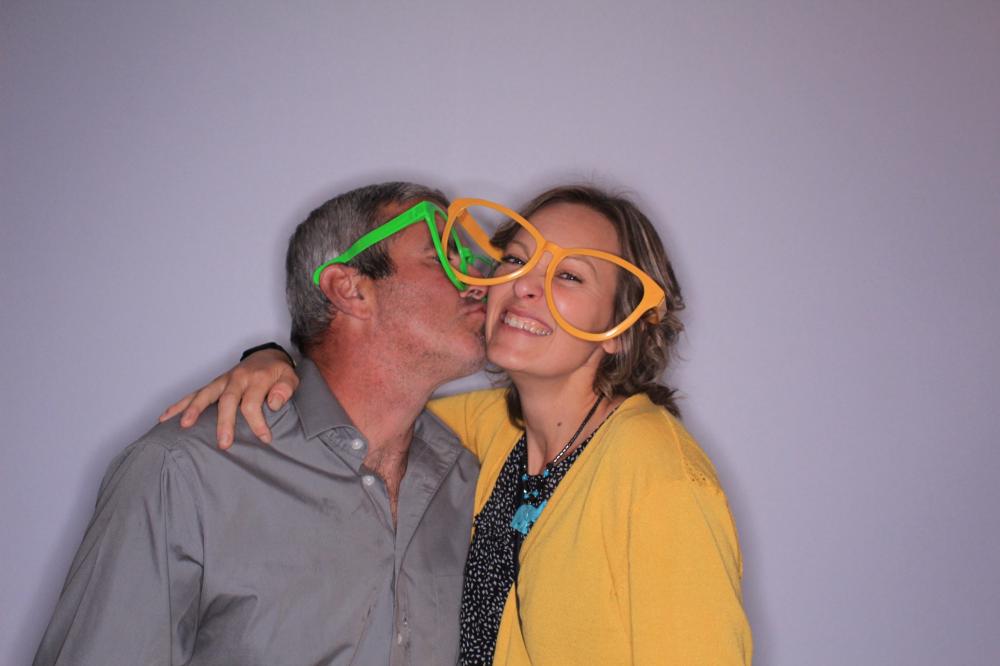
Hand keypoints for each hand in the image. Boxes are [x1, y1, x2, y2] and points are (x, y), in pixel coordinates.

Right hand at [159, 349, 298, 448]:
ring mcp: (222, 381)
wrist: (267, 356)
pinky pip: (194, 393)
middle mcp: (237, 378)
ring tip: (184, 425)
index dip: (258, 423)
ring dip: (194, 409)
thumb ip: (285, 389)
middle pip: (227, 400)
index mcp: (257, 378)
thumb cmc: (278, 372)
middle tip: (223, 443)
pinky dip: (179, 404)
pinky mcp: (214, 385)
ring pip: (205, 394)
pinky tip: (166, 416)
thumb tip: (274, 404)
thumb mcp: (290, 378)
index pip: (253, 403)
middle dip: (224, 422)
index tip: (265, 438)